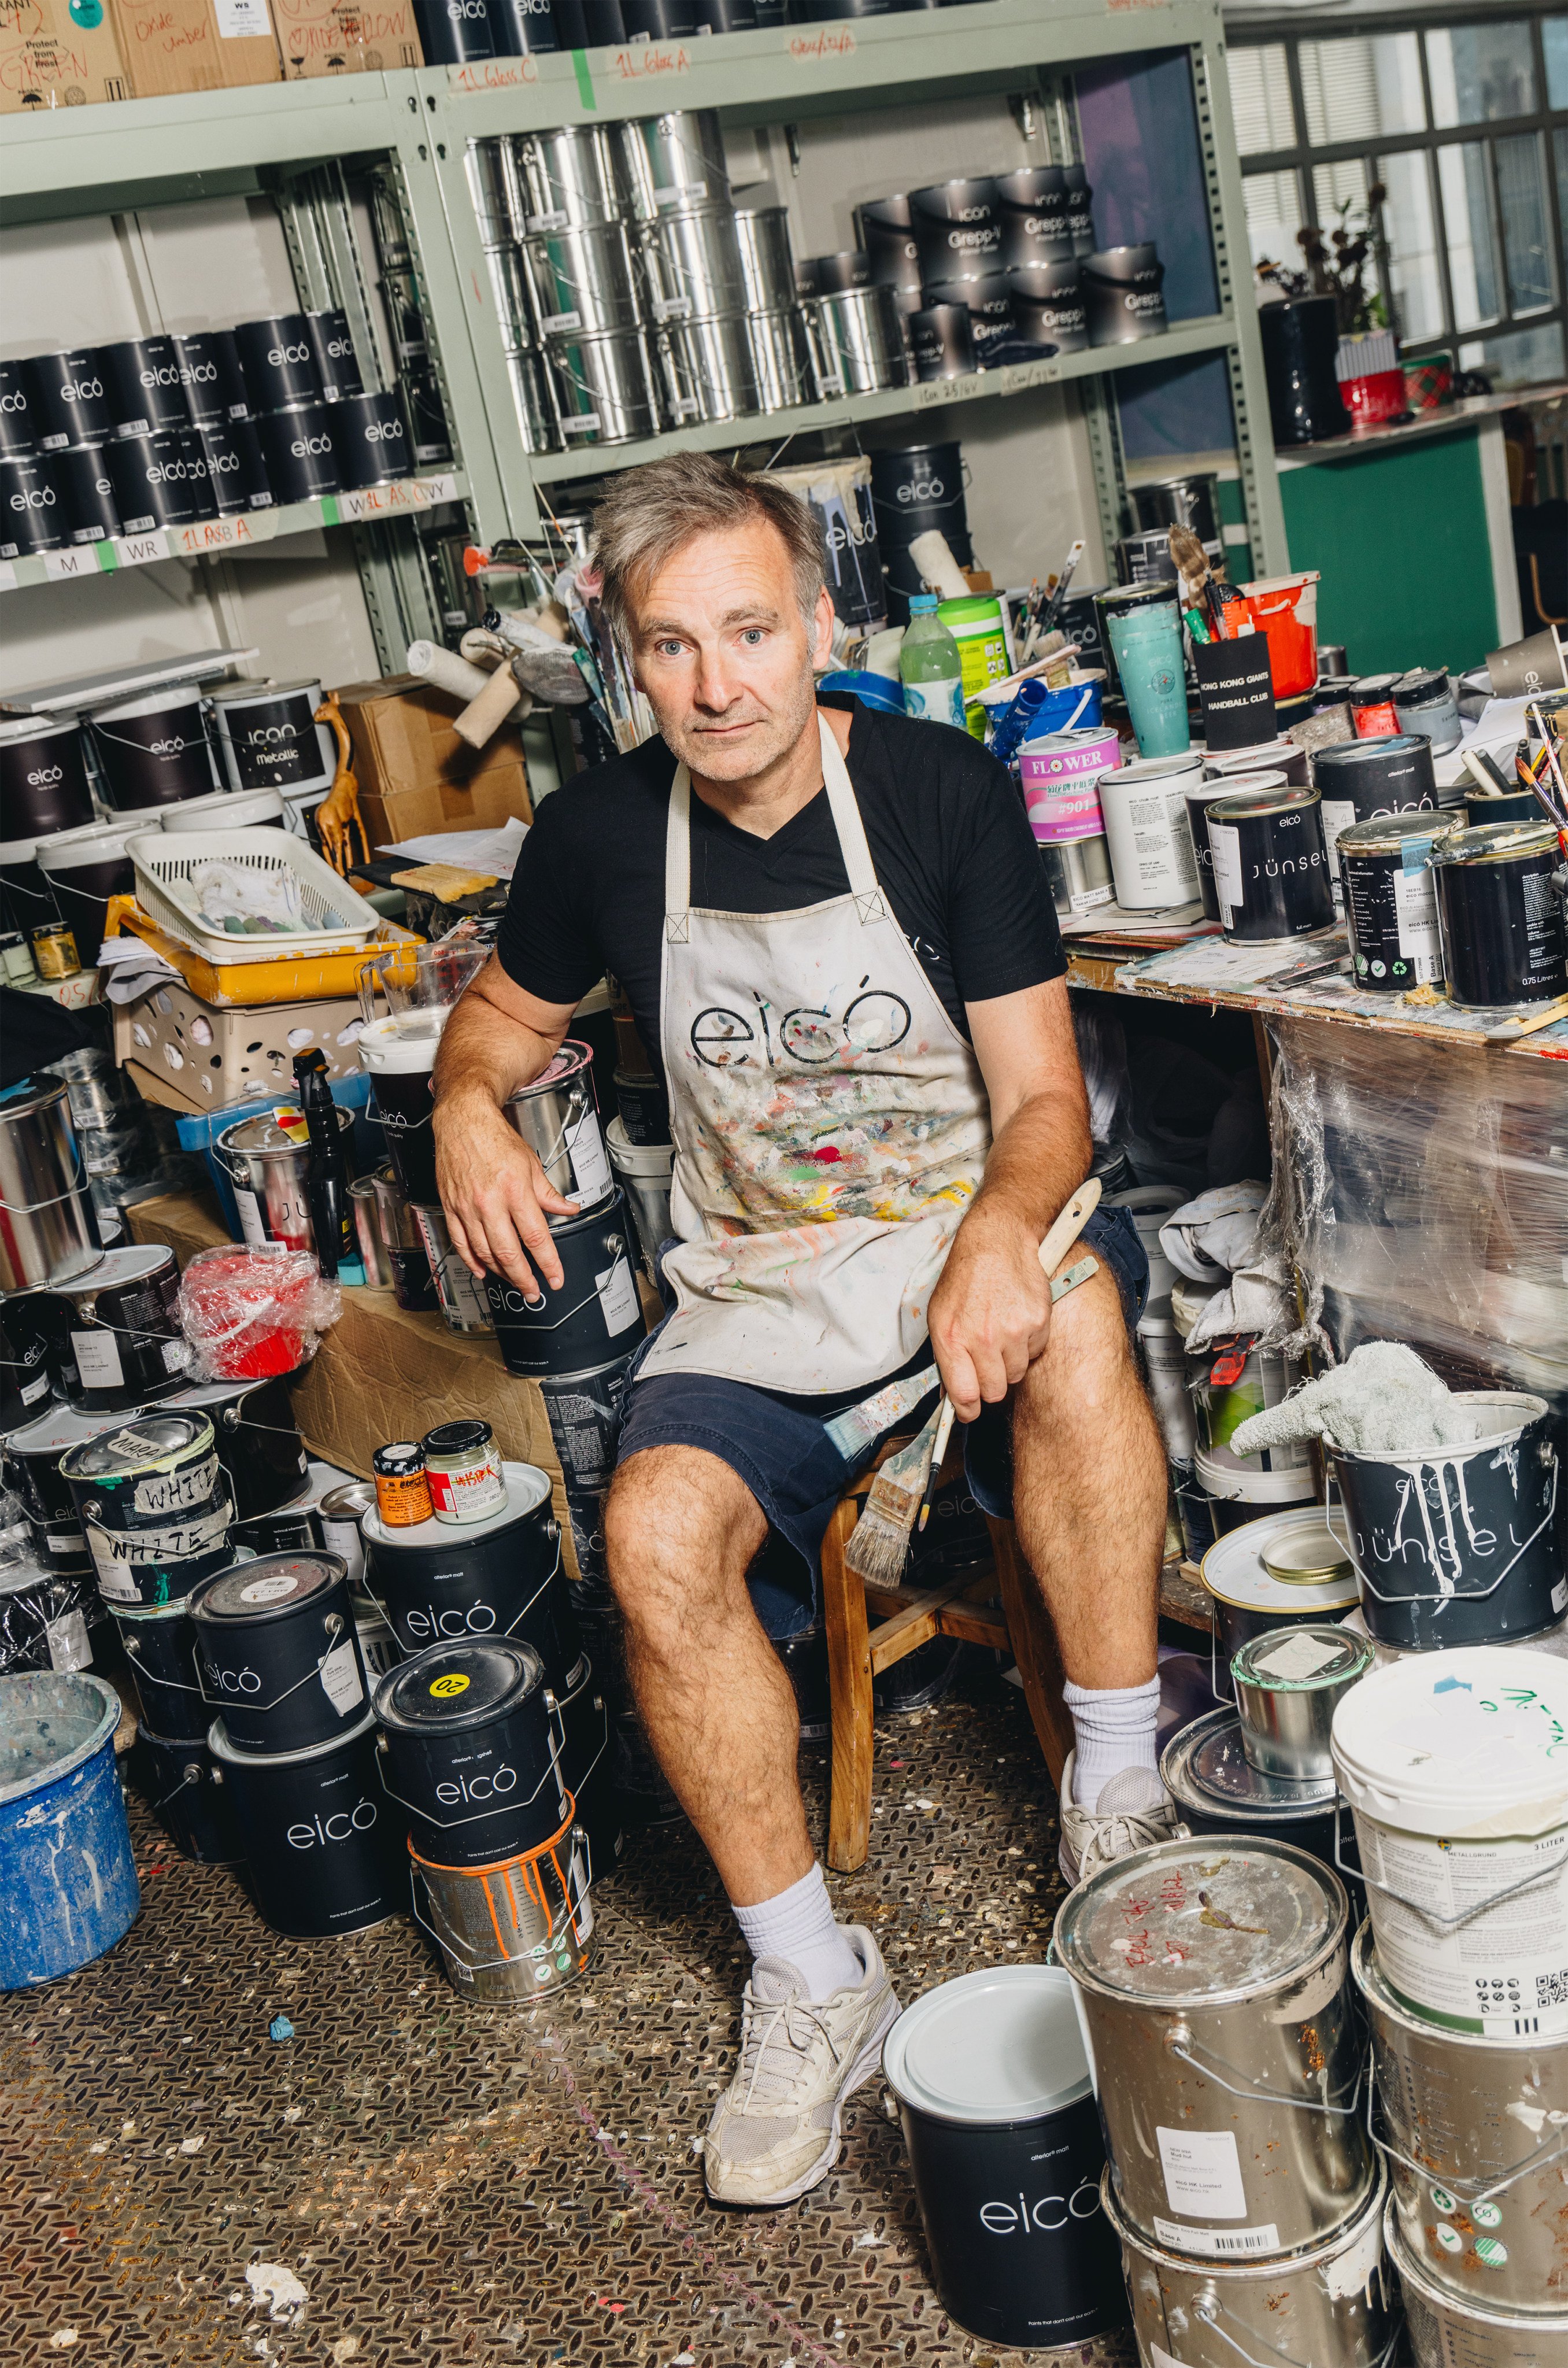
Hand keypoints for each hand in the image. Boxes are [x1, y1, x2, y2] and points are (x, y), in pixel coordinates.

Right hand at [434, 1090, 578, 1293]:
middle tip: (533, 1291)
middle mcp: (490, 1201)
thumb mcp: (531, 1163)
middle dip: (523, 1277)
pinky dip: (472, 1261)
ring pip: (484, 1252)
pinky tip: (483, 1270)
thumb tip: (569, 1209)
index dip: (548, 1263)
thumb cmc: (495, 1139)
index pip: (535, 1236)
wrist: (462, 1121)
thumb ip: (549, 1193)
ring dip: (500, 1272)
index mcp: (515, 1190)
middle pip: (508, 1252)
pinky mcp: (451, 1207)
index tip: (555, 1278)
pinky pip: (460, 1242)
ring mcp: (467, 1207)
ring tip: (514, 1281)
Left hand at [927, 1206, 1051, 1422]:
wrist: (997, 1240)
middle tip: (987, 1362)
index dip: (968, 1410)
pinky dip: (1027, 1343)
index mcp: (952, 1338)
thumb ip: (945, 1355)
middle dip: (990, 1382)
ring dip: (1009, 1361)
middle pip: (994, 1391)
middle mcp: (982, 1338)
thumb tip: (952, 1393)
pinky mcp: (1037, 1322)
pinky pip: (1034, 1352)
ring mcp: (1012, 1332)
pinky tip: (1016, 1319)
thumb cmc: (966, 1277)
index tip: (970, 1411)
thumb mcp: (940, 1314)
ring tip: (1001, 1332)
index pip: (963, 1395)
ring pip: (1016, 1374)